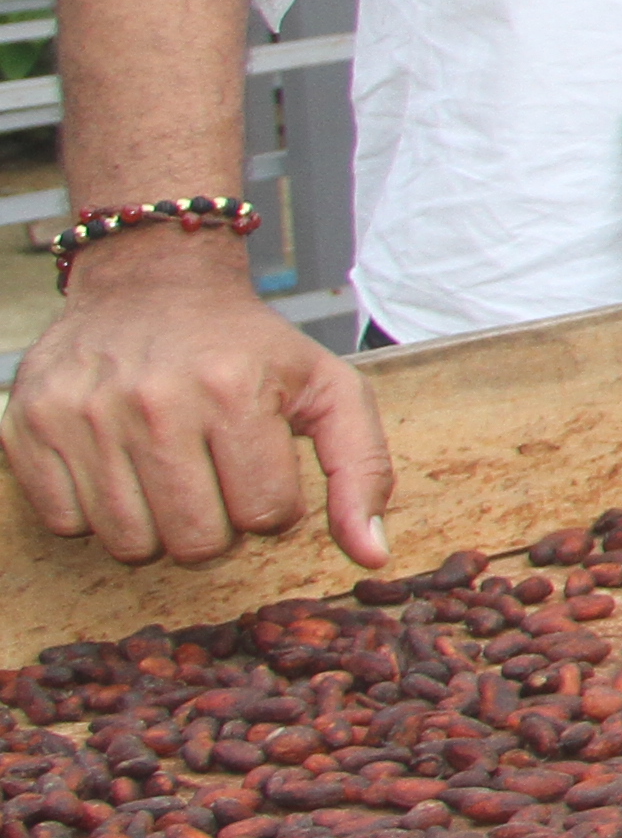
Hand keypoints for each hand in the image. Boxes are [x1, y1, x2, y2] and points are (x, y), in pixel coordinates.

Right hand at [5, 233, 391, 568]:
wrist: (153, 281)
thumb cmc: (250, 347)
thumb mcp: (329, 390)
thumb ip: (363, 470)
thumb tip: (371, 555)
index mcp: (234, 391)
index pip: (264, 517)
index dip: (270, 505)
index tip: (259, 466)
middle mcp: (153, 402)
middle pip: (193, 543)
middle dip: (215, 526)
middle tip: (213, 478)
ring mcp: (82, 415)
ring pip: (128, 543)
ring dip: (156, 525)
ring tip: (167, 473)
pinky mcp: (29, 426)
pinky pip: (65, 524)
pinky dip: (95, 511)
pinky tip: (118, 465)